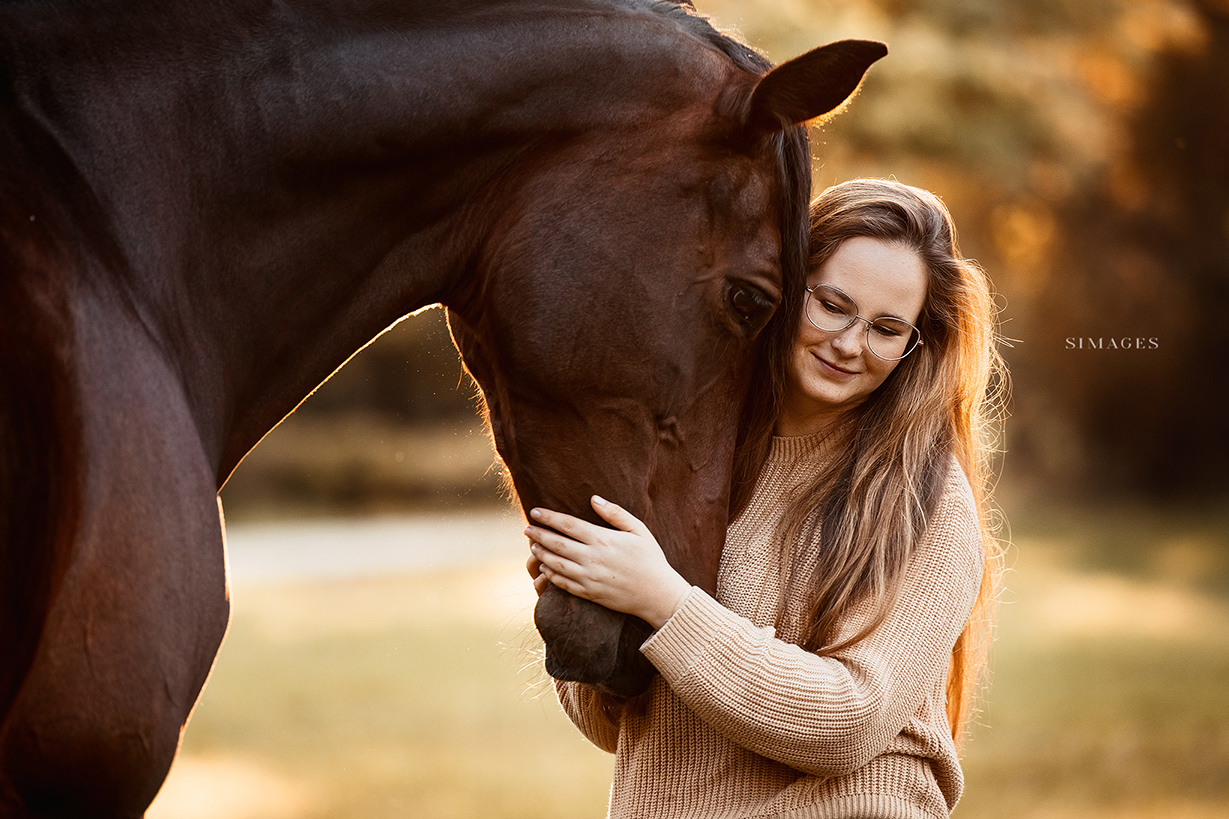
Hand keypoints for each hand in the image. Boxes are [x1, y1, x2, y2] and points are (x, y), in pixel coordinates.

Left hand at [524, 495, 691, 628]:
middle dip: (538, 535)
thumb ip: (615, 513)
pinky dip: (550, 574)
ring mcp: (589, 578)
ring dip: (541, 554)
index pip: (568, 525)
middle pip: (557, 544)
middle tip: (526, 529)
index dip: (549, 517)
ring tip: (533, 546)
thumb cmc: (651, 559)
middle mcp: (593, 559)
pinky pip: (563, 583)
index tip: (535, 511)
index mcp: (603, 540)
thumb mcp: (639, 530)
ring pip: (556, 564)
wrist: (658, 594)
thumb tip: (593, 499)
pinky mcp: (589, 593)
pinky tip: (544, 567)